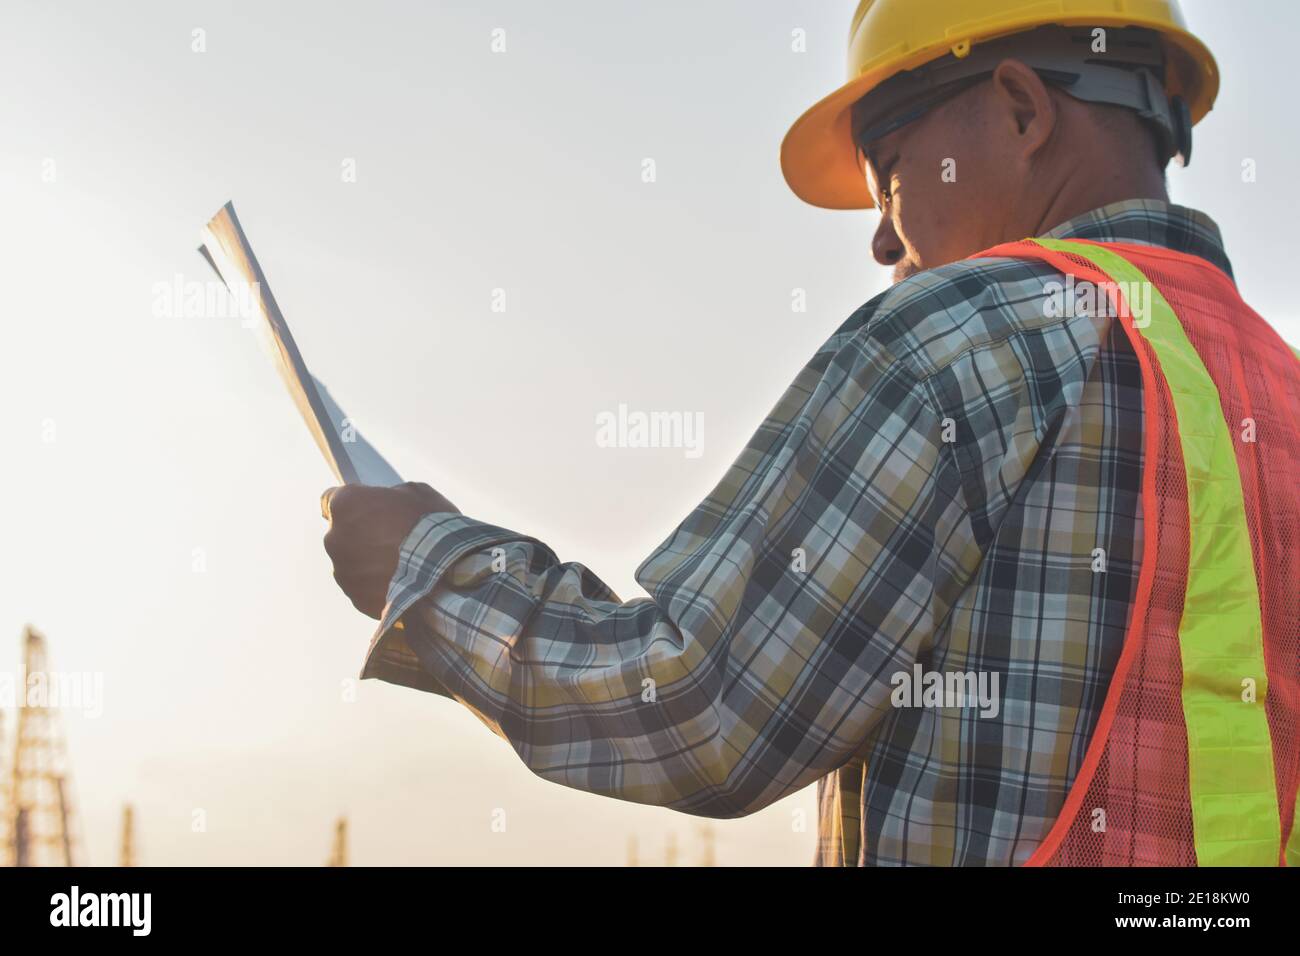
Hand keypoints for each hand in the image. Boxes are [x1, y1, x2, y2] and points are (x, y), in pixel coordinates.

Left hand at [321, 482, 457, 618]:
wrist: (445, 574)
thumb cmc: (430, 526)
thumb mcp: (417, 494)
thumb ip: (392, 497)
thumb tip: (390, 506)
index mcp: (345, 505)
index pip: (329, 499)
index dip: (351, 504)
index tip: (364, 509)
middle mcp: (335, 539)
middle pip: (343, 534)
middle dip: (363, 535)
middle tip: (395, 538)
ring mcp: (343, 573)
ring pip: (353, 564)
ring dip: (370, 563)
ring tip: (405, 565)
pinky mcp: (356, 599)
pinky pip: (365, 589)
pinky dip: (380, 587)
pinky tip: (405, 584)